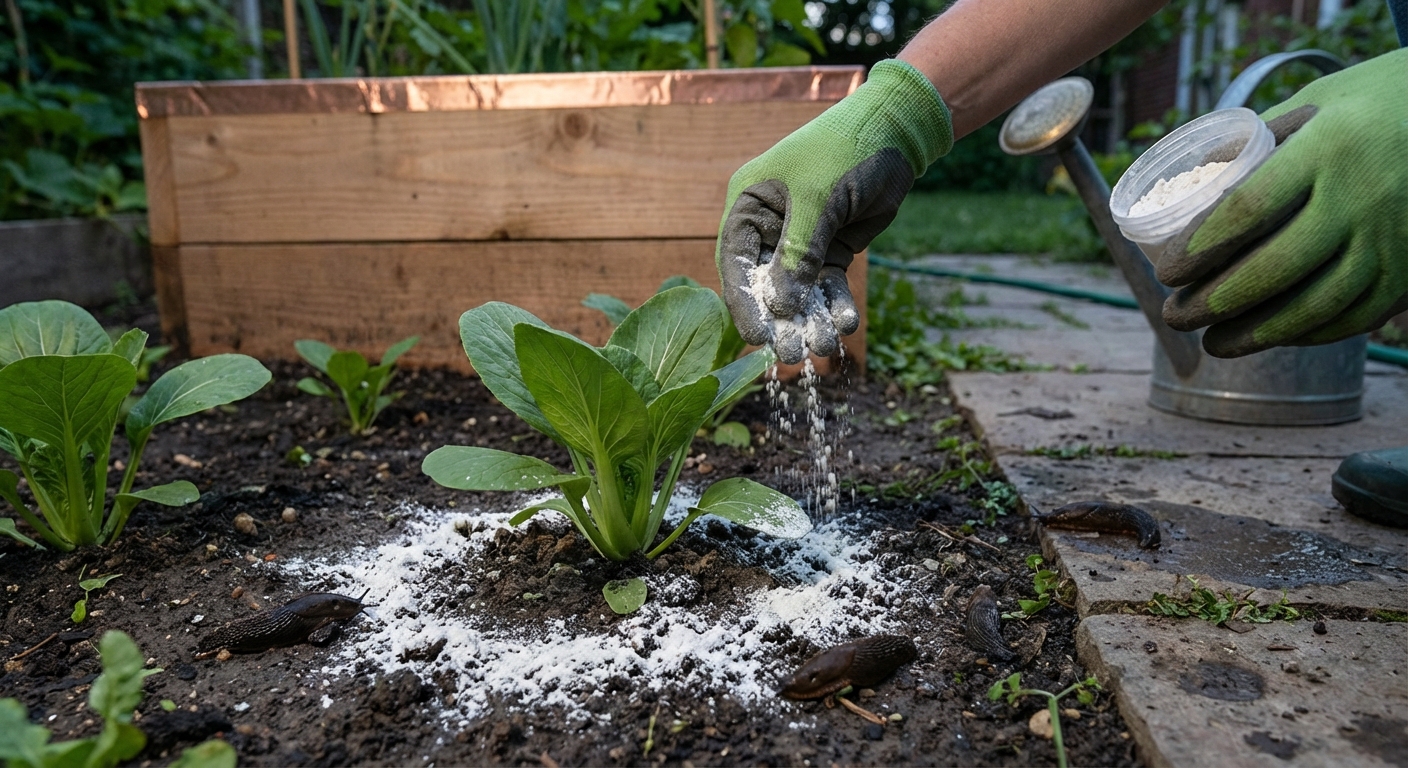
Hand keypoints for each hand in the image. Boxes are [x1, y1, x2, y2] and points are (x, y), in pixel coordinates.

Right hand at [716, 60, 952, 363]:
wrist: (896, 132)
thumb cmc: (845, 151)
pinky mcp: (830, 248)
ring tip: (825, 347)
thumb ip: (798, 254)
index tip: (757, 339)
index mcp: (748, 205)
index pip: (735, 262)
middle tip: (794, 354)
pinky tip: (846, 324)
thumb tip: (780, 308)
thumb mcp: (819, 200)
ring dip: (811, 318)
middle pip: (766, 283)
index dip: (745, 304)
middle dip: (781, 319)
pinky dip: (835, 304)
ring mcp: (799, 239)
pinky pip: (828, 285)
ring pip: (799, 290)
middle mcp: (768, 226)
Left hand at [1157, 49, 1407, 357]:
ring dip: (1254, 334)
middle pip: (1275, 268)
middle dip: (1213, 303)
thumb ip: (1252, 146)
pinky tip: (1270, 337)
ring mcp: (1393, 237)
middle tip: (1174, 315)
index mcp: (1328, 148)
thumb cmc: (1367, 106)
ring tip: (1211, 342)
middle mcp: (1364, 196)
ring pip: (1315, 305)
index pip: (1247, 210)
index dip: (1198, 249)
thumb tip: (1185, 188)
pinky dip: (1305, 334)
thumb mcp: (1310, 105)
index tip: (1165, 272)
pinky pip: (1354, 316)